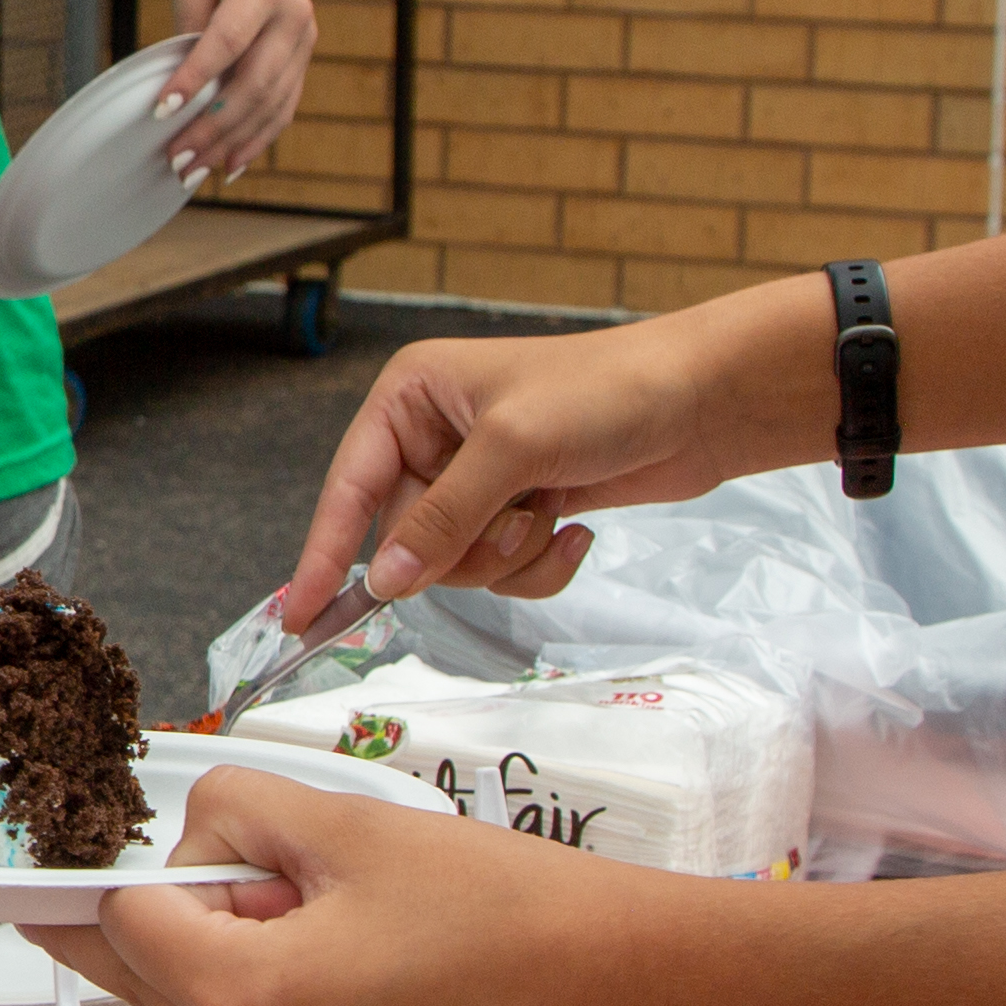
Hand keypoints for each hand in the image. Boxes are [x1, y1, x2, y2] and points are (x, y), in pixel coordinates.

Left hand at [51, 766, 629, 1005]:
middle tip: (271, 868)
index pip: (120, 926)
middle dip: (189, 918)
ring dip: (246, 963)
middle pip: (155, 984)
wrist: (635, 1000)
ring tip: (350, 920)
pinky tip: (376, 969)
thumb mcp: (352, 822)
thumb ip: (238, 815)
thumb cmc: (519, 917)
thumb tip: (189, 835)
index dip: (134, 870)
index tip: (98, 852)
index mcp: (250, 1005)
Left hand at [151, 0, 316, 180]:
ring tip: (192, 173)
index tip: (161, 111)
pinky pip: (283, 105)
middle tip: (174, 159)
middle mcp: (294, 16)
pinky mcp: (301, 56)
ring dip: (232, 143)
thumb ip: (190, 14)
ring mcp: (303, 39)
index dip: (197, 78)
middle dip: (213, 126)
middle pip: (254, 82)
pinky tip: (229, 166)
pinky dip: (258, 139)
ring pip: (272, 103)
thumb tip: (186, 77)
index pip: (228, 40)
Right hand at [283, 300, 779, 622]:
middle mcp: (435, 436)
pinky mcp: (522, 508)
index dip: (323, 553)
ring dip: (506, 558)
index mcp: (411, 397)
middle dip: (462, 548)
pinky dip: (537, 565)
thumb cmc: (610, 391)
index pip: (348, 488)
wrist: (704, 401)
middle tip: (515, 519)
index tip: (301, 614)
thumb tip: (387, 577)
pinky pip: (500, 571)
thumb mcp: (513, 448)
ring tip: (550, 514)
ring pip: (454, 564)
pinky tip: (574, 529)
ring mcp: (480, 477)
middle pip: (406, 537)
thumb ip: (442, 518)